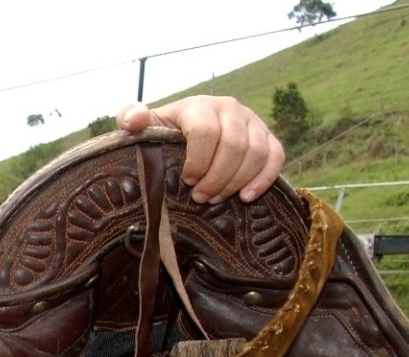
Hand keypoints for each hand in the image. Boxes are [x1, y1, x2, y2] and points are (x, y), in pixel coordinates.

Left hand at [118, 96, 284, 204]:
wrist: (185, 134)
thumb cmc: (162, 135)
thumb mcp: (144, 128)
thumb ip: (132, 119)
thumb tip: (133, 119)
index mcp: (200, 106)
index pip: (206, 132)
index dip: (198, 161)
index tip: (187, 180)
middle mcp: (230, 109)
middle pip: (234, 145)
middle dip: (217, 177)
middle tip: (200, 198)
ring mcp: (252, 122)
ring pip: (256, 153)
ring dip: (236, 181)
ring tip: (216, 199)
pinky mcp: (268, 138)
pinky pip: (276, 156)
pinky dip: (264, 179)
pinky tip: (247, 197)